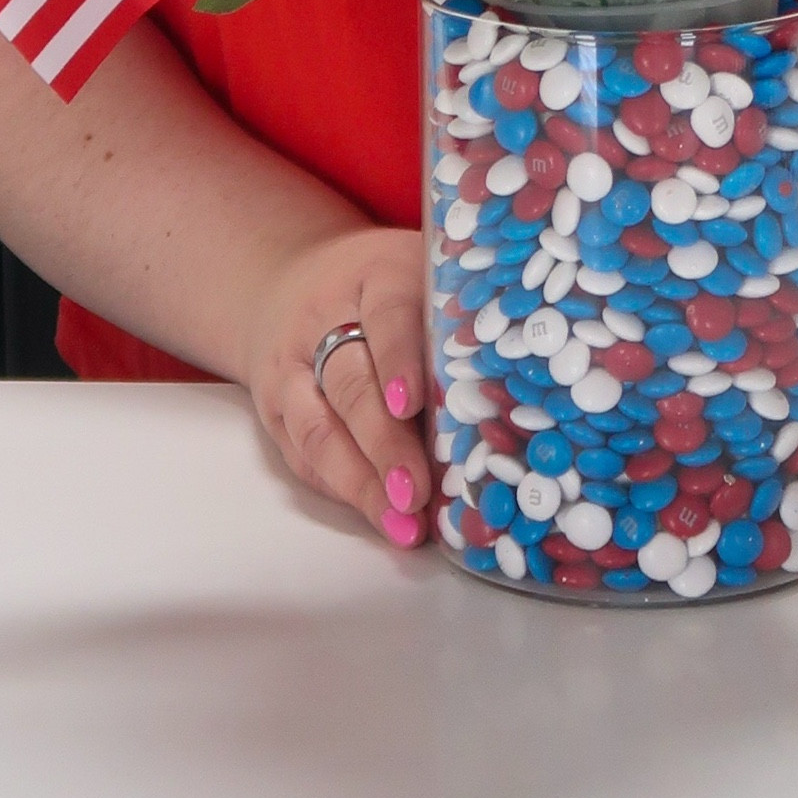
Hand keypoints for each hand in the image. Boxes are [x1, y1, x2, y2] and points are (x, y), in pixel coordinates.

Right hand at [244, 220, 431, 549]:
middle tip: (416, 492)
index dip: (400, 361)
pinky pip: (303, 455)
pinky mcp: (275, 409)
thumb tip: (522, 392)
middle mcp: (323, 321)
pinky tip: (378, 517)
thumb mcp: (422, 273)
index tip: (412, 405)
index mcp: (376, 276)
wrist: (288, 278)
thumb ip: (460, 315)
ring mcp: (292, 368)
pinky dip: (342, 490)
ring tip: (401, 523)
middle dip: (385, 444)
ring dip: (360, 482)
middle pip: (351, 385)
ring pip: (318, 429)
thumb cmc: (385, 285)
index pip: (388, 316)